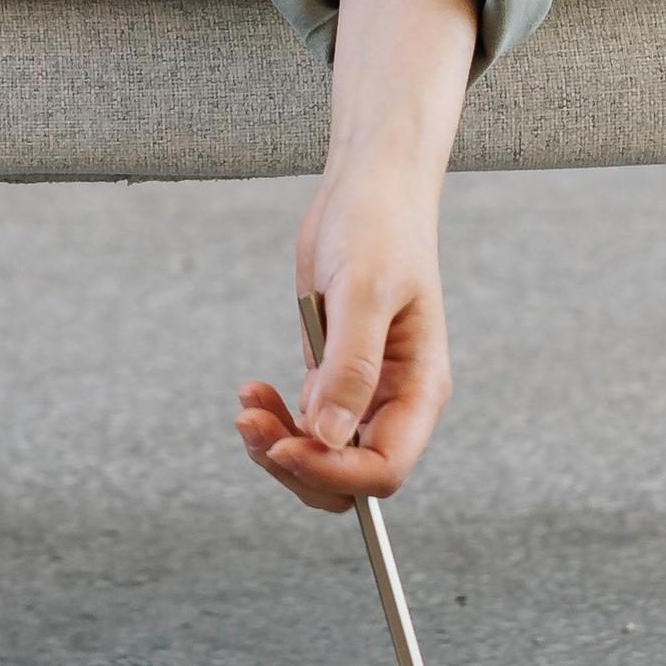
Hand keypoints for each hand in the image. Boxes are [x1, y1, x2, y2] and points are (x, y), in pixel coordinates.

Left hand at [237, 187, 448, 509]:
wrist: (367, 188)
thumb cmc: (379, 228)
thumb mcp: (364, 292)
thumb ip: (350, 366)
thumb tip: (329, 436)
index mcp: (420, 388)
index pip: (385, 468)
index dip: (334, 471)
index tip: (284, 447)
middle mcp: (395, 400)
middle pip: (349, 477)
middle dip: (297, 466)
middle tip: (249, 424)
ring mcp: (362, 391)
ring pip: (320, 455)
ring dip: (277, 446)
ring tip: (245, 406)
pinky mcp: (331, 375)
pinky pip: (303, 425)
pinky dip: (273, 420)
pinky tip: (251, 390)